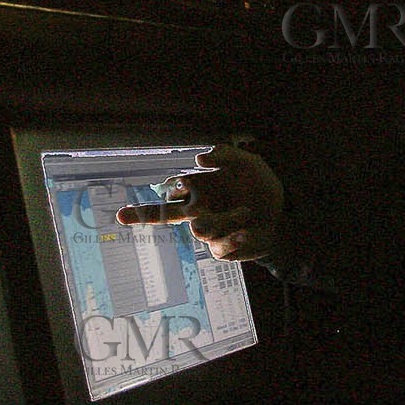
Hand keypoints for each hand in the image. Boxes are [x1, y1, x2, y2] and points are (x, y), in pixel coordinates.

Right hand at [114, 142, 283, 261]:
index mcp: (200, 188)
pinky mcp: (221, 248)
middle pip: (164, 214)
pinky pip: (218, 246)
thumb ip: (226, 155)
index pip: (172, 190)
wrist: (284, 215)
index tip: (158, 192)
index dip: (165, 190)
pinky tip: (245, 232)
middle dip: (140, 214)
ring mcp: (208, 230)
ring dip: (226, 219)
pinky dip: (232, 237)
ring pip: (200, 229)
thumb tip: (199, 158)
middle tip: (120, 215)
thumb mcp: (250, 164)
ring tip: (247, 211)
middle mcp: (199, 209)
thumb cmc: (262, 187)